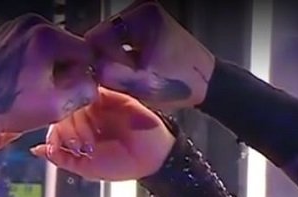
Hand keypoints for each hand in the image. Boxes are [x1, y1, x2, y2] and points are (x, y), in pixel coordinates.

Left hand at [0, 14, 97, 133]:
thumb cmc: (7, 109)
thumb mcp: (56, 107)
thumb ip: (85, 92)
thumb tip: (93, 83)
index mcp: (46, 37)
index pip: (86, 51)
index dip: (86, 74)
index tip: (78, 91)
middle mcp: (31, 25)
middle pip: (69, 47)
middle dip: (67, 70)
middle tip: (54, 94)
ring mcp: (16, 28)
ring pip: (52, 48)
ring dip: (52, 68)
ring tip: (38, 90)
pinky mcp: (7, 36)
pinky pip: (34, 47)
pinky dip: (36, 64)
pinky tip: (27, 83)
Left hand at [29, 88, 173, 180]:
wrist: (152, 156)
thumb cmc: (121, 165)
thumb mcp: (86, 169)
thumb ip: (61, 158)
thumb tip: (36, 150)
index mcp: (77, 133)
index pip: (55, 126)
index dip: (58, 136)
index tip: (72, 148)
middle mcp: (84, 117)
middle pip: (62, 112)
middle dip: (70, 130)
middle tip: (85, 145)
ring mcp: (97, 104)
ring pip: (74, 102)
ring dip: (80, 121)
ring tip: (93, 138)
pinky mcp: (112, 93)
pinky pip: (92, 89)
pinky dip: (90, 100)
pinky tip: (95, 114)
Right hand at [85, 1, 214, 110]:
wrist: (208, 84)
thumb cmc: (183, 83)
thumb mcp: (144, 84)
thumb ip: (114, 75)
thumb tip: (89, 67)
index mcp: (143, 16)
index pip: (99, 35)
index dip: (96, 61)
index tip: (100, 80)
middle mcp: (143, 10)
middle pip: (104, 37)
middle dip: (107, 61)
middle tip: (118, 82)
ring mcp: (146, 17)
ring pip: (112, 42)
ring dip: (114, 62)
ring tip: (129, 79)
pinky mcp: (148, 27)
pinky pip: (123, 42)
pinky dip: (123, 59)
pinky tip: (133, 73)